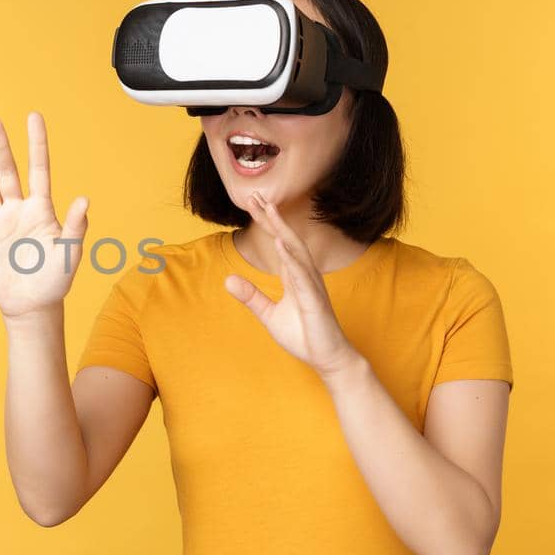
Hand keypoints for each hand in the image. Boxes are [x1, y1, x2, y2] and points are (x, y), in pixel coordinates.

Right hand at [0, 112, 89, 319]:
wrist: (30, 305)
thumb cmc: (55, 280)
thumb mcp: (69, 253)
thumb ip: (76, 226)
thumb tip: (85, 199)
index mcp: (41, 209)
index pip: (39, 169)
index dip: (37, 144)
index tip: (33, 117)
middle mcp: (17, 209)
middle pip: (8, 171)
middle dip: (1, 146)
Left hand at [223, 191, 360, 375]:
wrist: (327, 358)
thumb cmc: (304, 336)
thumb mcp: (269, 315)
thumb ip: (251, 297)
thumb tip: (227, 280)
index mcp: (295, 276)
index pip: (279, 243)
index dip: (267, 223)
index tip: (254, 203)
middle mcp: (305, 275)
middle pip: (287, 239)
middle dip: (272, 217)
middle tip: (257, 196)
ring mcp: (311, 286)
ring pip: (296, 251)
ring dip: (282, 230)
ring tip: (269, 210)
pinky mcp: (314, 300)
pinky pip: (302, 275)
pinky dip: (291, 258)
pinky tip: (280, 243)